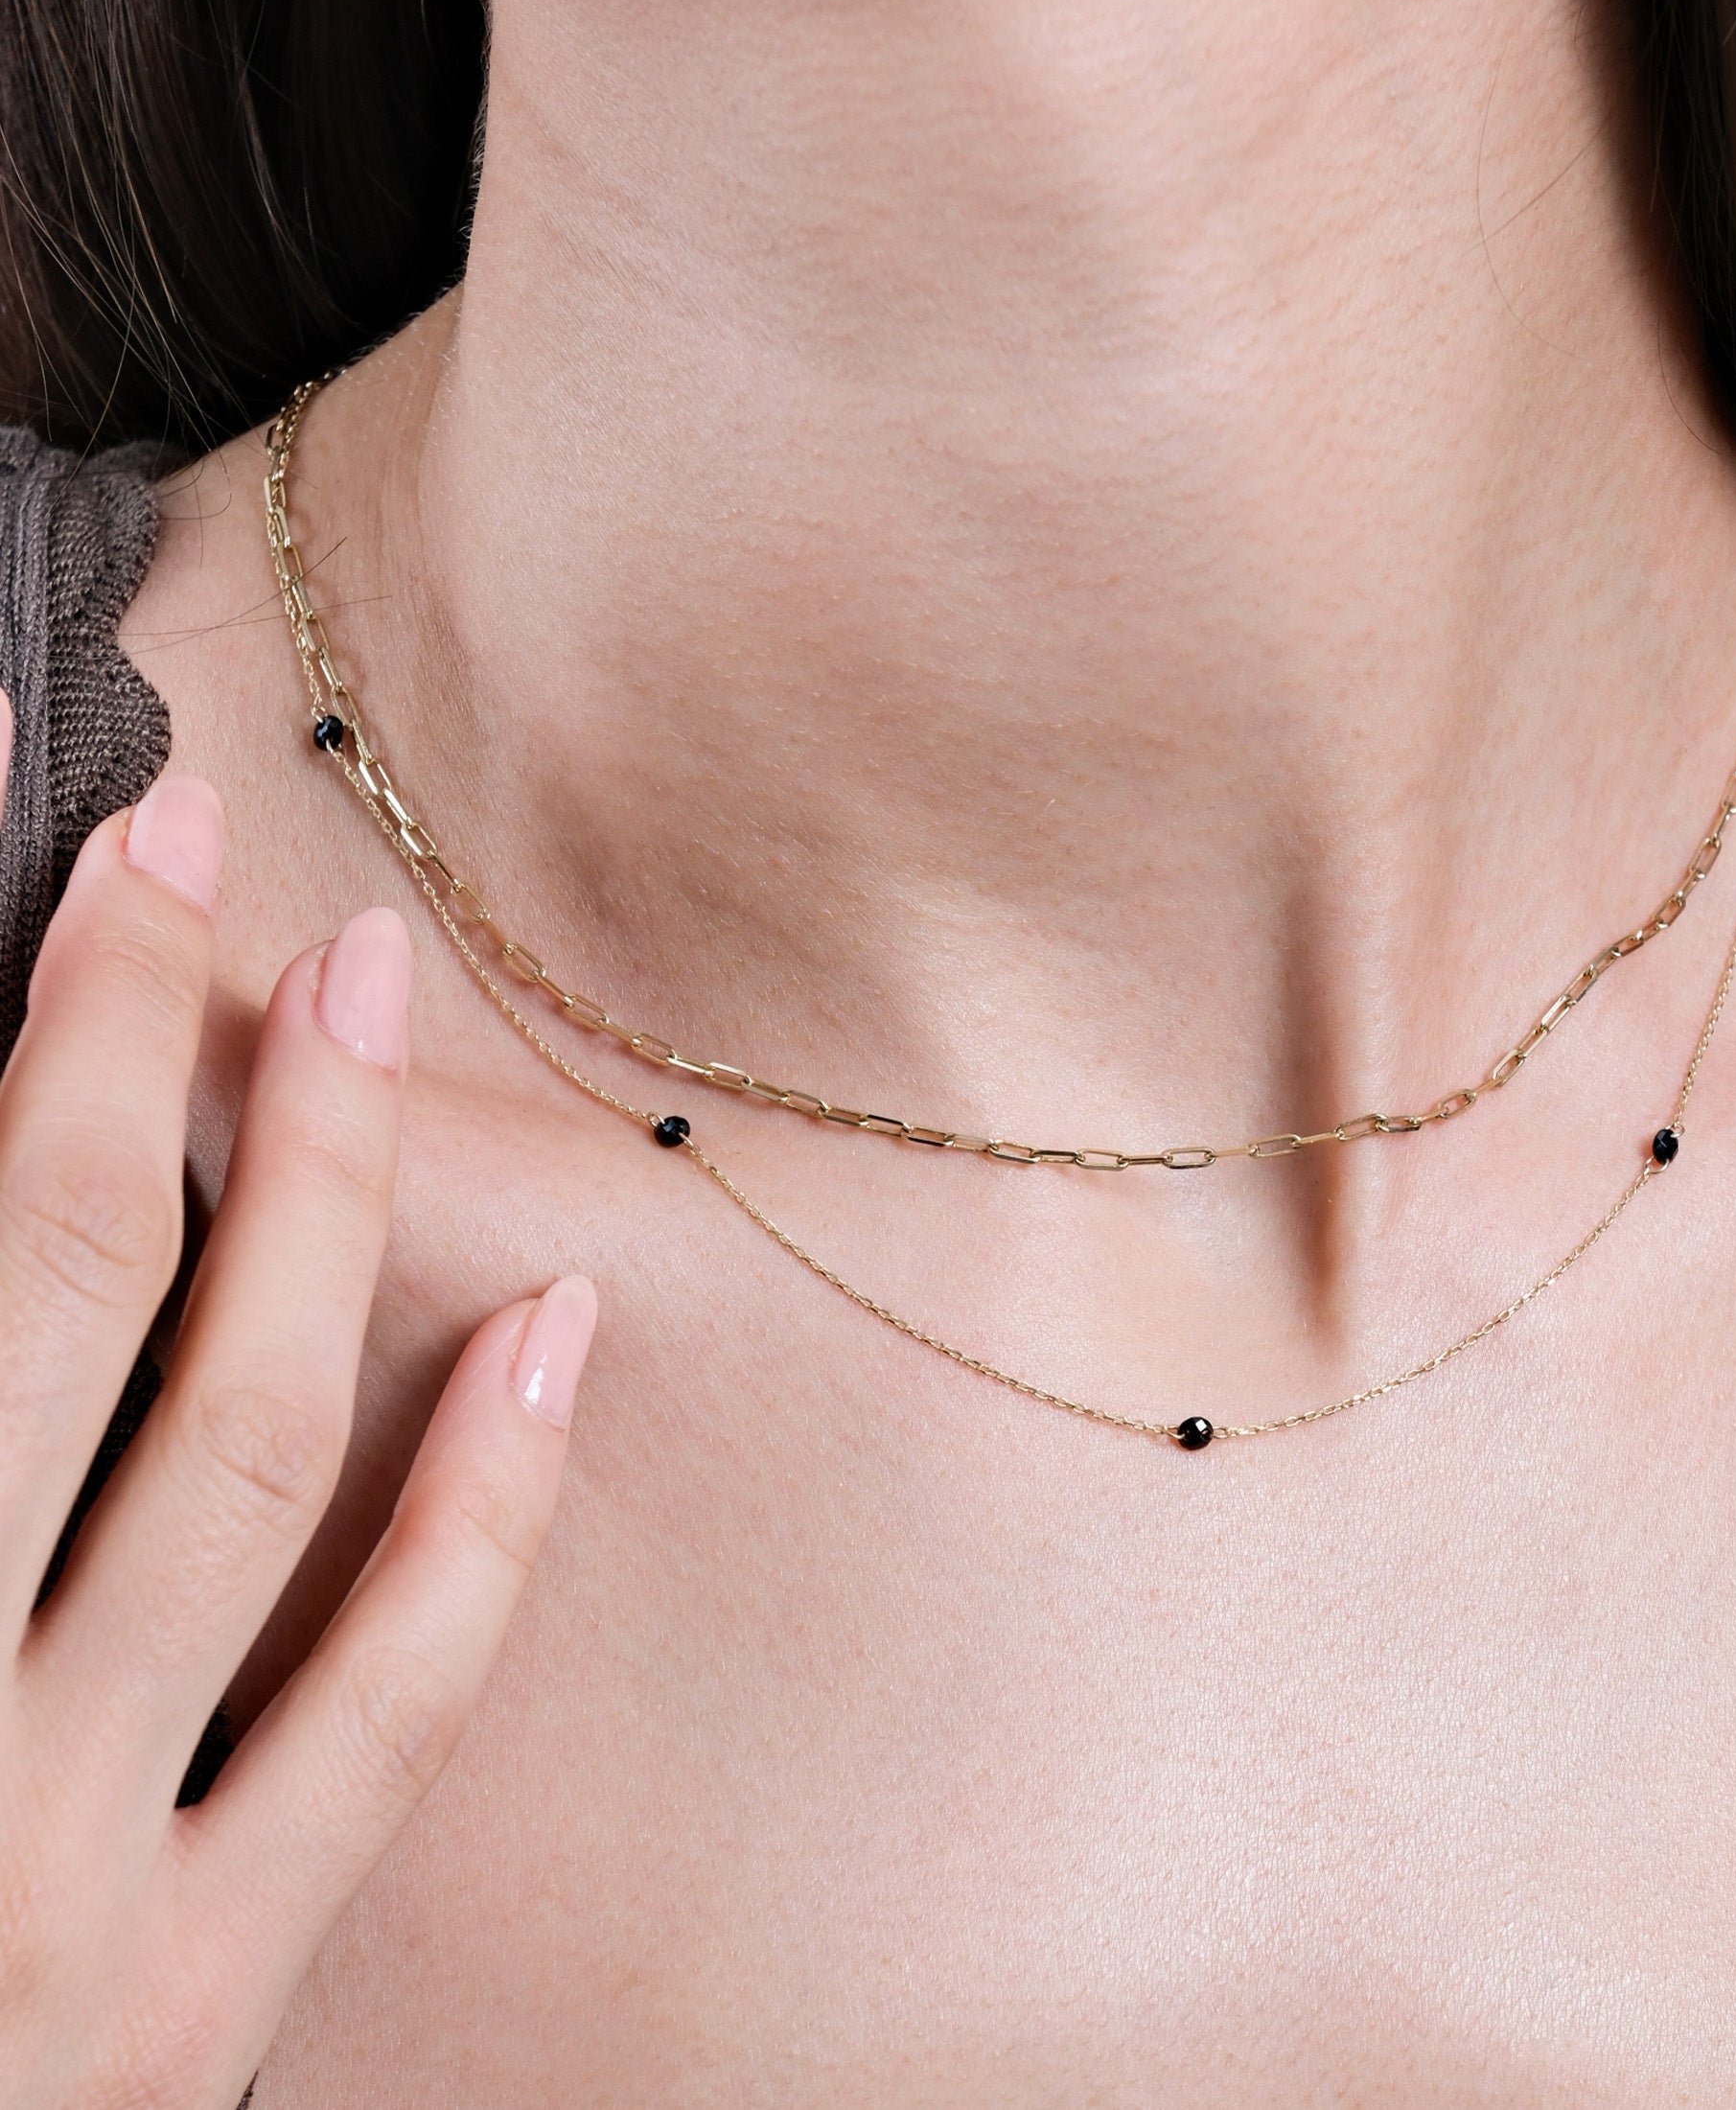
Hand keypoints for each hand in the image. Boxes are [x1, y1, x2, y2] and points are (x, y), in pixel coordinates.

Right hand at [0, 750, 597, 2107]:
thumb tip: (13, 1276)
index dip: (34, 1041)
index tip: (93, 870)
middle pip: (52, 1301)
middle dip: (125, 1055)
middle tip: (200, 863)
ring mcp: (60, 1890)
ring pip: (234, 1458)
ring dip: (314, 1207)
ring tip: (369, 1006)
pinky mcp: (185, 2022)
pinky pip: (378, 1720)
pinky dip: (481, 1511)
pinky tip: (560, 1333)